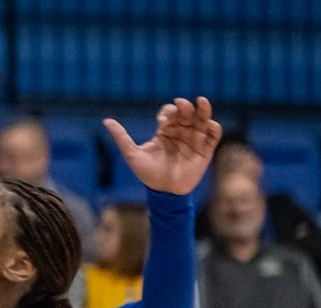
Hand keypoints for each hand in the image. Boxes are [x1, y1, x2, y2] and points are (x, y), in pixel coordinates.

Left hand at [104, 97, 222, 195]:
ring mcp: (194, 139)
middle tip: (181, 105)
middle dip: (184, 107)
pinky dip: (214, 127)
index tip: (163, 123)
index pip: (169, 113)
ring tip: (201, 102)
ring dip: (203, 109)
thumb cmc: (148, 174)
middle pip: (186, 112)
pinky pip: (214, 134)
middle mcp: (181, 132)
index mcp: (165, 131)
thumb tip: (106, 120)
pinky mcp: (206, 149)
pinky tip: (209, 124)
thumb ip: (122, 137)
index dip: (168, 113)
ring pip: (202, 118)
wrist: (164, 192)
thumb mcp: (132, 154)